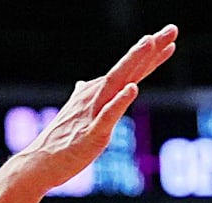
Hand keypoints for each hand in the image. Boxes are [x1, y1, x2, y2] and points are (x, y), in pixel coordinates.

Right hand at [15, 25, 177, 191]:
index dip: (150, 54)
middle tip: (172, 29)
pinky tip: (132, 89)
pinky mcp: (91, 134)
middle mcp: (96, 97)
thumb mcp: (75, 114)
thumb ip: (82, 97)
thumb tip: (81, 84)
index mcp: (97, 93)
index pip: (129, 71)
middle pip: (127, 69)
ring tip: (150, 42)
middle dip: (150, 49)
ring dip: (133, 62)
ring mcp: (92, 114)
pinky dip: (119, 101)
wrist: (39, 163)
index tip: (170, 37)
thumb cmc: (59, 141)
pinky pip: (107, 116)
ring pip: (116, 83)